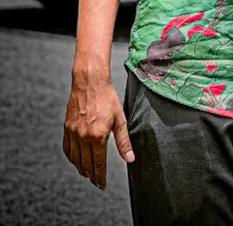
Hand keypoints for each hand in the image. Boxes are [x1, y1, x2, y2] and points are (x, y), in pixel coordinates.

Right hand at [63, 73, 134, 189]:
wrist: (90, 83)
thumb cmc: (107, 99)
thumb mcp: (120, 119)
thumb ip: (123, 141)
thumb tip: (130, 158)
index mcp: (98, 136)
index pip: (98, 164)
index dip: (100, 176)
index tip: (102, 184)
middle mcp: (83, 137)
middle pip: (86, 164)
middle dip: (92, 175)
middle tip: (96, 182)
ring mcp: (73, 133)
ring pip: (75, 159)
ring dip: (81, 169)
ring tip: (87, 174)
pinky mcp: (67, 128)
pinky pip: (67, 149)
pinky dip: (71, 158)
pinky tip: (76, 160)